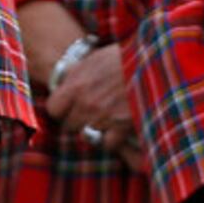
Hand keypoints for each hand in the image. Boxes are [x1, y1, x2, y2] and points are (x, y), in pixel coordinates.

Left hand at [42, 39, 136, 159]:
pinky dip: (112, 141)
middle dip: (76, 122)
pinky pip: (108, 144)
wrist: (150, 64)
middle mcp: (84, 102)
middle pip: (69, 125)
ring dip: (93, 132)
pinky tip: (117, 132)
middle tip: (88, 117)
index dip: (60, 110)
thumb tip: (66, 80)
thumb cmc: (123, 57)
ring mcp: (102, 116)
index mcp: (75, 83)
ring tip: (103, 125)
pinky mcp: (121, 127)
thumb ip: (77, 73)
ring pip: (86, 136)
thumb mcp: (93, 59)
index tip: (67, 108)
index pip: (53, 108)